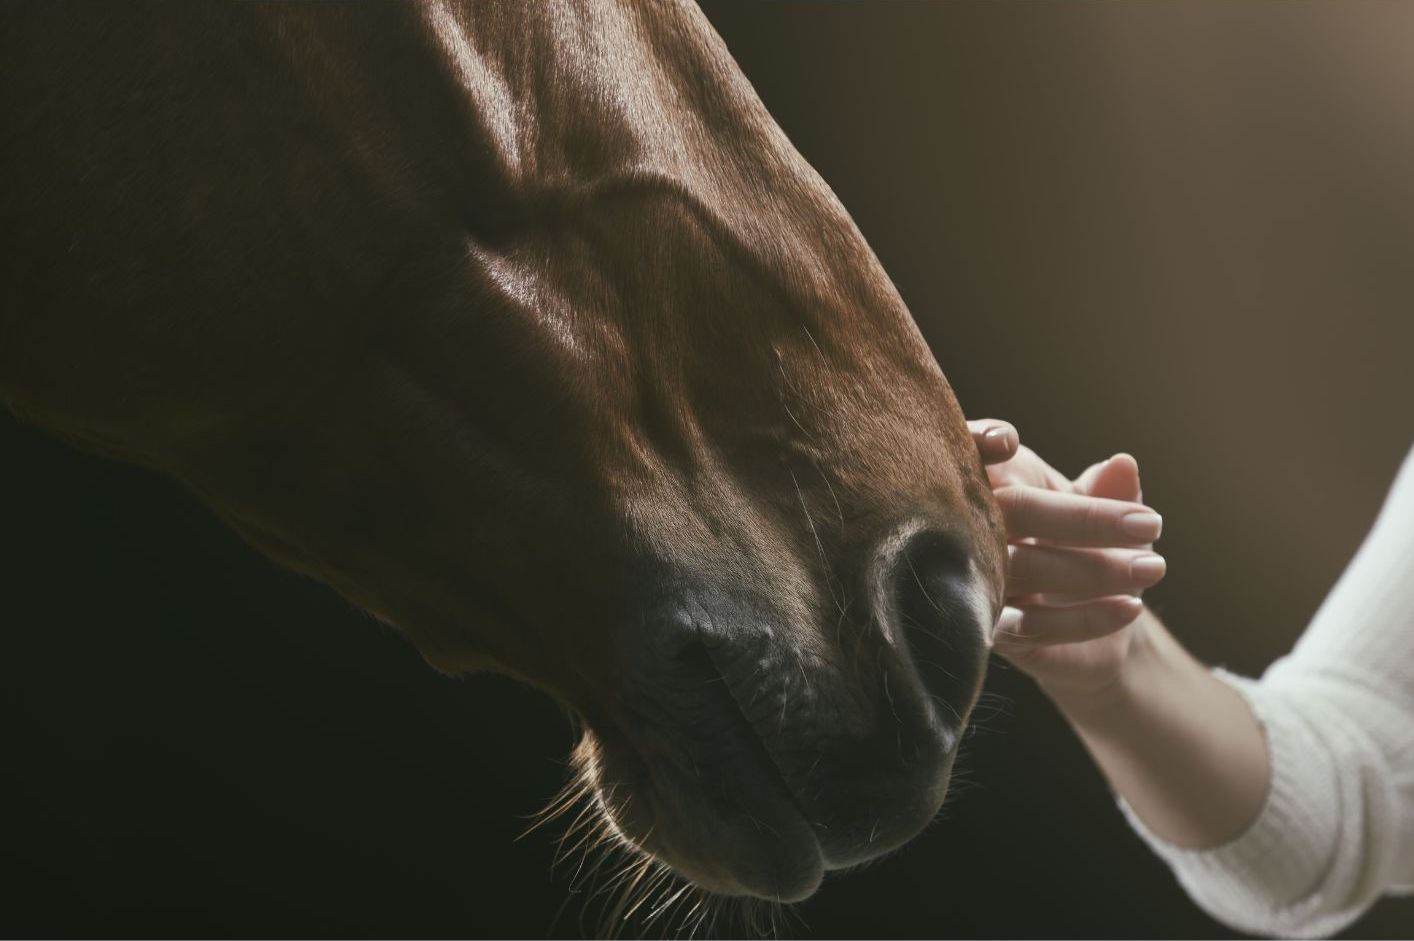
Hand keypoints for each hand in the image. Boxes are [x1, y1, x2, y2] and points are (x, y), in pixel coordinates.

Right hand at [968, 420, 1165, 701]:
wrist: (1093, 617)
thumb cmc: (1087, 543)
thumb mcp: (1104, 510)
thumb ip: (1111, 489)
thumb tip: (1122, 464)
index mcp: (991, 480)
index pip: (972, 451)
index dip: (981, 439)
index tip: (1010, 442)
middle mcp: (971, 526)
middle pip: (1016, 511)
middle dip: (1085, 518)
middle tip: (1151, 525)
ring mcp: (974, 579)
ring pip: (1026, 568)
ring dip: (1095, 570)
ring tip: (1152, 567)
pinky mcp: (991, 630)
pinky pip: (1032, 624)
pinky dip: (1084, 618)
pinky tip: (1130, 607)